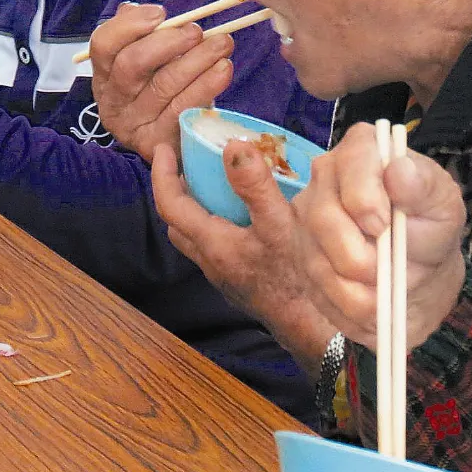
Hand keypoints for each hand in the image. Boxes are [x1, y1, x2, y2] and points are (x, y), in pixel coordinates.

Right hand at [90, 2, 234, 161]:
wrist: (178, 139)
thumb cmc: (164, 89)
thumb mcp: (152, 62)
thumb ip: (145, 35)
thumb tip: (143, 10)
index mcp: (105, 74)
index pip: (103, 44)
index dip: (130, 25)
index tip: (162, 13)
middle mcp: (112, 100)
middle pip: (131, 65)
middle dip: (168, 43)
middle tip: (197, 31)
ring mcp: (132, 125)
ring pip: (163, 86)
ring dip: (197, 60)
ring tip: (223, 44)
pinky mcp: (157, 142)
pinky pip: (183, 109)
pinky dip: (206, 86)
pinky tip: (223, 69)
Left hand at [152, 140, 336, 374]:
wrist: (310, 326)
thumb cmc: (295, 276)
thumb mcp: (279, 223)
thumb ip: (255, 185)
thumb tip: (233, 146)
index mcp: (212, 243)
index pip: (170, 204)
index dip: (162, 173)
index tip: (163, 148)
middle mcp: (210, 261)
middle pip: (177, 222)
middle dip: (175, 190)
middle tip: (187, 163)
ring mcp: (224, 274)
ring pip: (194, 237)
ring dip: (195, 209)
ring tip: (214, 184)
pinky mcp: (239, 281)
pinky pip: (214, 246)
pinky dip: (216, 223)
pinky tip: (242, 216)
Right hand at [293, 123, 467, 352]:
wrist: (417, 272)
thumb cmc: (430, 229)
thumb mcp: (443, 207)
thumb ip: (425, 187)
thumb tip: (400, 169)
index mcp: (363, 149)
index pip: (351, 163)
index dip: (364, 199)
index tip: (383, 227)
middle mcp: (326, 176)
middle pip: (324, 218)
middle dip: (361, 256)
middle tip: (387, 269)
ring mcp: (305, 217)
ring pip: (318, 262)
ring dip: (358, 288)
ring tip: (385, 286)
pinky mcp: (299, 255)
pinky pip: (317, 289)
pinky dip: (348, 303)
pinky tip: (369, 296)